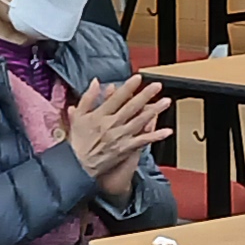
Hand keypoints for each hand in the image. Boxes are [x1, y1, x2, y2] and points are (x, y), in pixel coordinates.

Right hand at [63, 73, 169, 187]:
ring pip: (140, 121)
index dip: (128, 87)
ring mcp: (121, 136)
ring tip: (166, 102)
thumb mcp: (77, 117)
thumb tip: (94, 82)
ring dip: (154, 111)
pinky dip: (155, 136)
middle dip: (146, 95)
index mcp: (100, 115)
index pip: (117, 98)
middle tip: (157, 86)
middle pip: (132, 107)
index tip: (138, 78)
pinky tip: (166, 131)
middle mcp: (112, 124)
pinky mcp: (126, 148)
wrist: (78, 166)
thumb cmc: (78, 143)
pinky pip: (143, 141)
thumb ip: (87, 98)